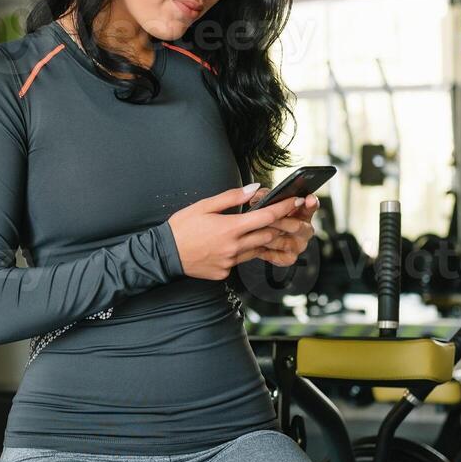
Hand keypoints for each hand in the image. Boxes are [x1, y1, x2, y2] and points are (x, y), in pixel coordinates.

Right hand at [166, 184, 310, 280]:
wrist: (165, 255)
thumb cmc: (181, 228)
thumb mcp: (204, 206)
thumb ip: (231, 197)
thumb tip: (253, 189)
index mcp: (230, 227)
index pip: (266, 216)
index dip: (284, 208)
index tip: (295, 202)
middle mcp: (234, 247)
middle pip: (268, 235)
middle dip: (280, 226)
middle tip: (287, 218)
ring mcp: (230, 262)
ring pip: (257, 249)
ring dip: (263, 239)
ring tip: (263, 231)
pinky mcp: (225, 272)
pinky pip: (241, 261)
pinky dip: (243, 252)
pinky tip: (234, 246)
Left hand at [245, 192, 318, 267]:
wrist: (258, 240)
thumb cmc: (265, 219)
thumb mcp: (266, 204)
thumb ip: (265, 196)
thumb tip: (260, 196)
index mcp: (303, 213)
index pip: (311, 206)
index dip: (311, 203)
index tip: (308, 200)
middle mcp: (305, 230)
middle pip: (297, 226)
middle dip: (279, 222)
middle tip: (266, 219)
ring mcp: (299, 245)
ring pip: (284, 242)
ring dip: (269, 237)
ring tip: (256, 233)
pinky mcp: (289, 259)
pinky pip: (276, 255)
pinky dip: (264, 251)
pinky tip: (256, 245)